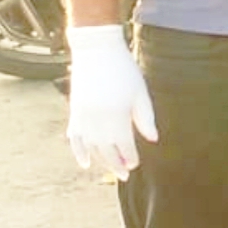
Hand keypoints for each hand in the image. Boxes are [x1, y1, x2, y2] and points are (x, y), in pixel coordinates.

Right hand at [66, 25, 155, 179]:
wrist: (96, 52)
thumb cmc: (124, 71)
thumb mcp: (141, 93)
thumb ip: (146, 118)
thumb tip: (153, 140)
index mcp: (116, 115)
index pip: (123, 145)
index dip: (129, 157)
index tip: (135, 165)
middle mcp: (97, 120)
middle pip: (106, 150)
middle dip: (116, 164)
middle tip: (125, 176)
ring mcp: (83, 117)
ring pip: (91, 147)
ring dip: (101, 160)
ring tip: (112, 169)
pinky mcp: (74, 112)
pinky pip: (74, 137)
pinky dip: (78, 151)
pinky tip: (85, 163)